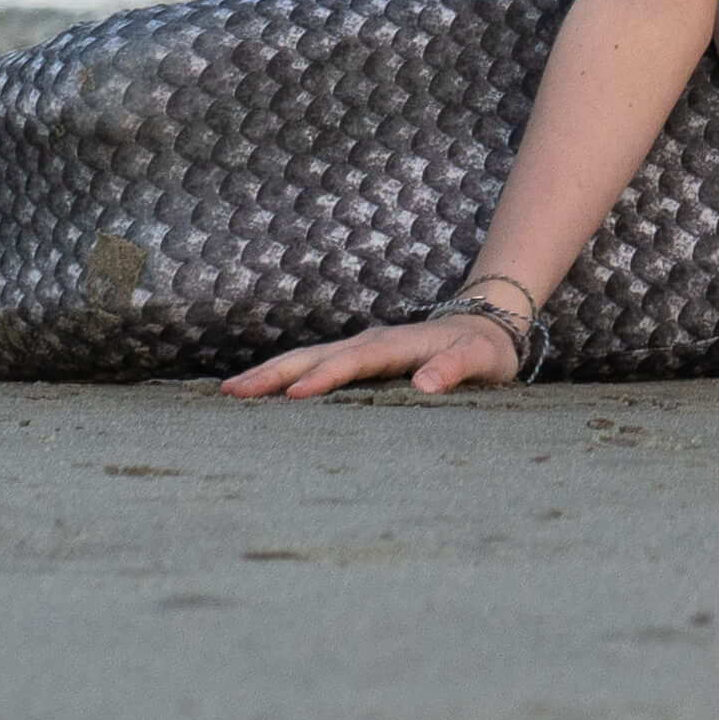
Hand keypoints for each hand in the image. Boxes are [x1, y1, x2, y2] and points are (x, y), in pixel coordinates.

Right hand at [223, 312, 523, 399]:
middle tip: (233, 392)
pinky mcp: (357, 358)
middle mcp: (371, 342)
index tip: (295, 394)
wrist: (487, 325)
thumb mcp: (480, 360)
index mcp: (396, 345)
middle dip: (274, 373)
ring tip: (230, 391)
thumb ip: (456, 368)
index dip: (325, 377)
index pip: (354, 362)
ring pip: (306, 357)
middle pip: (314, 355)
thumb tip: (425, 385)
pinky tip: (259, 391)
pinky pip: (313, 365)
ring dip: (270, 373)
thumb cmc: (485, 349)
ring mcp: (360, 348)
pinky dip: (283, 374)